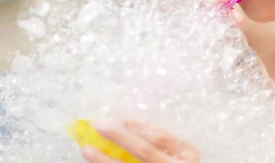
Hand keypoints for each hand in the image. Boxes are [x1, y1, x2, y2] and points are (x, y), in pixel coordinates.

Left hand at [81, 118, 200, 162]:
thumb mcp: (176, 153)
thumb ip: (158, 142)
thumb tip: (122, 121)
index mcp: (187, 155)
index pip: (160, 136)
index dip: (137, 124)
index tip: (117, 115)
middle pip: (145, 152)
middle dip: (120, 137)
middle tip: (99, 124)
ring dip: (105, 161)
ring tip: (87, 149)